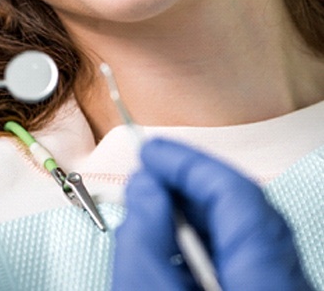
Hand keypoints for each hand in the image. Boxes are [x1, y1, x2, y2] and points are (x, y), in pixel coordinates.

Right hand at [112, 138, 311, 290]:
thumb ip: (143, 237)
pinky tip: (172, 237)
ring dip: (194, 207)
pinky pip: (239, 251)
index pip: (238, 196)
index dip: (190, 164)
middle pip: (244, 207)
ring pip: (241, 228)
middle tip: (148, 171)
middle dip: (190, 181)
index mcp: (263, 281)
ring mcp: (278, 288)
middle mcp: (285, 282)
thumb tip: (145, 183)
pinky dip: (203, 234)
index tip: (150, 151)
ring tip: (153, 201)